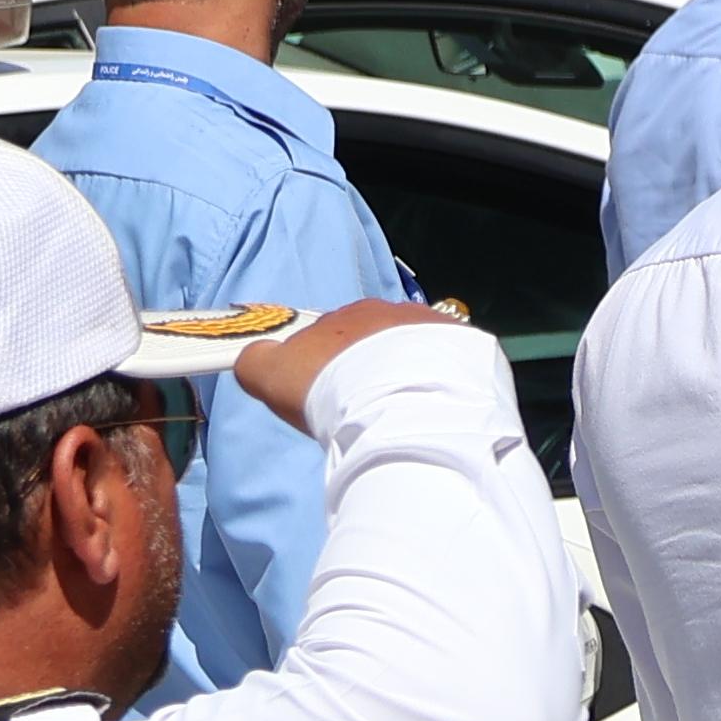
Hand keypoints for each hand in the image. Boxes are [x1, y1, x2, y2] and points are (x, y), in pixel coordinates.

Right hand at [230, 294, 451, 429]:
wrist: (398, 405)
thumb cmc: (328, 390)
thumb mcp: (270, 375)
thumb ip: (256, 360)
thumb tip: (254, 355)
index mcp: (339, 317)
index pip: (329, 337)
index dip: (327, 367)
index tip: (331, 395)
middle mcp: (387, 312)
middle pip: (374, 341)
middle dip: (369, 367)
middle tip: (367, 406)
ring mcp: (430, 326)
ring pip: (414, 348)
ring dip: (407, 371)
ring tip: (404, 409)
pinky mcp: (466, 345)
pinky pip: (451, 360)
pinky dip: (443, 378)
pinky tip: (435, 405)